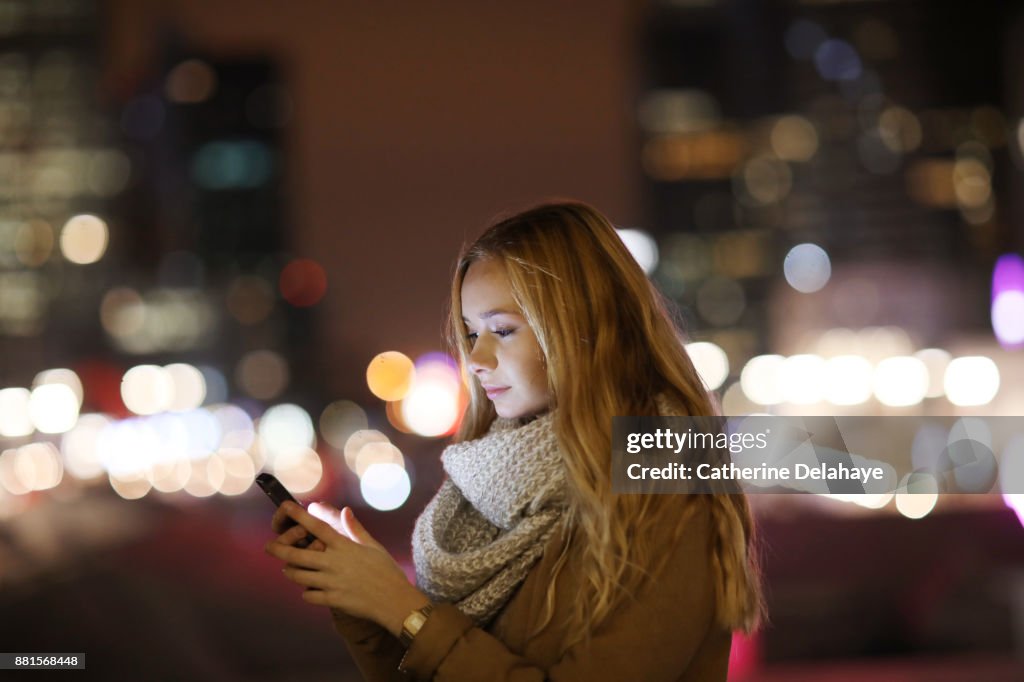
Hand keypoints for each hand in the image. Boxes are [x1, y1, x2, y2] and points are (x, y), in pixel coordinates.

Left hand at [265, 501, 430, 635]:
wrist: (394, 600)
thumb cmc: (387, 571)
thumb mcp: (373, 546)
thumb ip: (356, 529)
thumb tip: (345, 510)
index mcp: (344, 547)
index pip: (317, 528)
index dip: (299, 516)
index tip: (286, 506)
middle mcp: (334, 563)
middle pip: (298, 555)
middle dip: (279, 549)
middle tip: (268, 547)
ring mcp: (331, 583)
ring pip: (299, 576)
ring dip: (290, 571)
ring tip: (286, 569)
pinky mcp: (333, 600)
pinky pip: (309, 596)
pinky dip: (306, 592)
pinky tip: (307, 590)